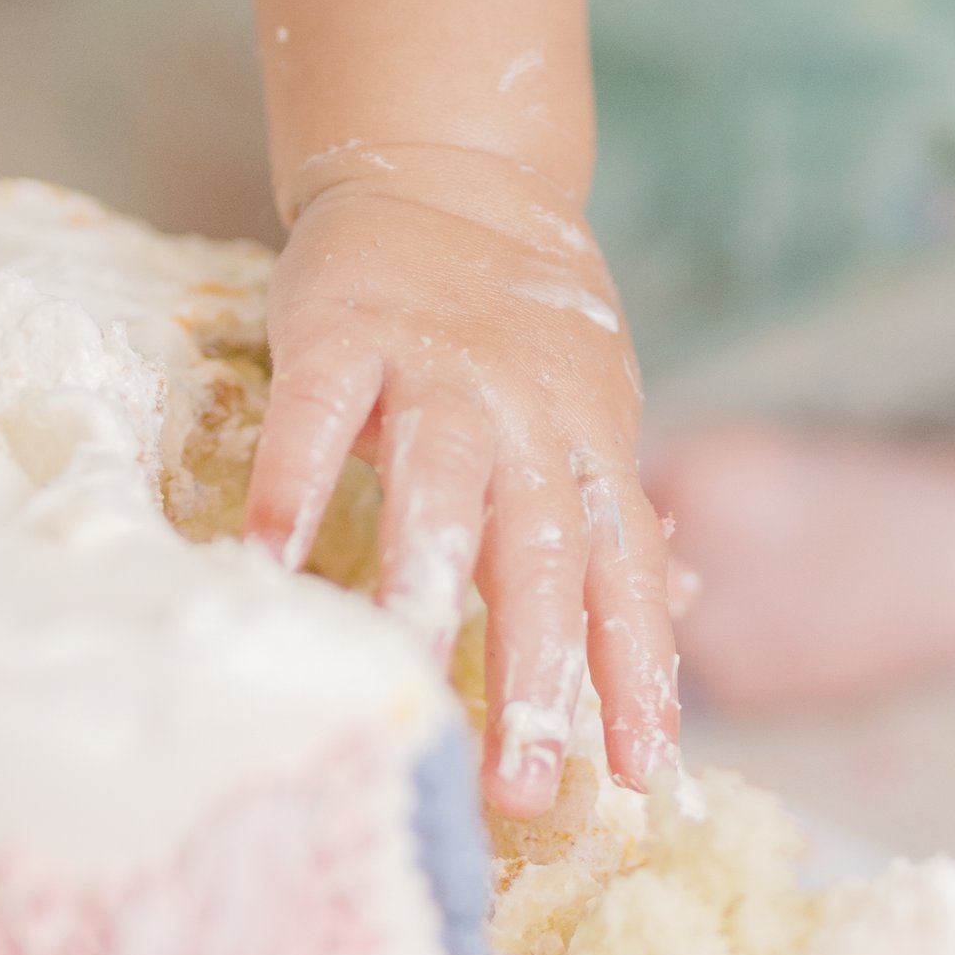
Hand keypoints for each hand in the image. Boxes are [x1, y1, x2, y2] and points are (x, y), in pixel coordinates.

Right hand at [245, 153, 676, 816]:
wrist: (454, 172)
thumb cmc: (524, 332)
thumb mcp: (593, 420)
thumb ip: (616, 525)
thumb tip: (682, 620)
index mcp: (593, 451)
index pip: (627, 578)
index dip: (637, 674)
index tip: (641, 776)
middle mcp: (528, 420)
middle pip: (543, 555)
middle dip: (539, 673)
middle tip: (526, 783)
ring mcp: (438, 372)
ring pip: (442, 487)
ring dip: (427, 586)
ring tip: (411, 682)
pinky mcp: (348, 330)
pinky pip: (318, 412)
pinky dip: (295, 478)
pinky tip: (271, 560)